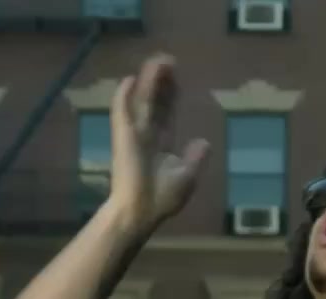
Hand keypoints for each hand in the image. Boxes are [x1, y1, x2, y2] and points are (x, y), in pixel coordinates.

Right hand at [107, 54, 208, 235]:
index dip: (171, 94)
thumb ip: (195, 157)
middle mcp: (146, 135)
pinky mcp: (123, 137)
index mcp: (161, 143)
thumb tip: (204, 141)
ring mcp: (133, 135)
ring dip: (148, 81)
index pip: (166, 112)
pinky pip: (121, 112)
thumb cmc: (162, 198)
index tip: (176, 77)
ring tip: (158, 60)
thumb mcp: (187, 176)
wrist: (141, 213)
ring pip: (141, 101)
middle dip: (161, 82)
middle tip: (168, 59)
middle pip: (154, 102)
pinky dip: (123, 97)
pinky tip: (129, 80)